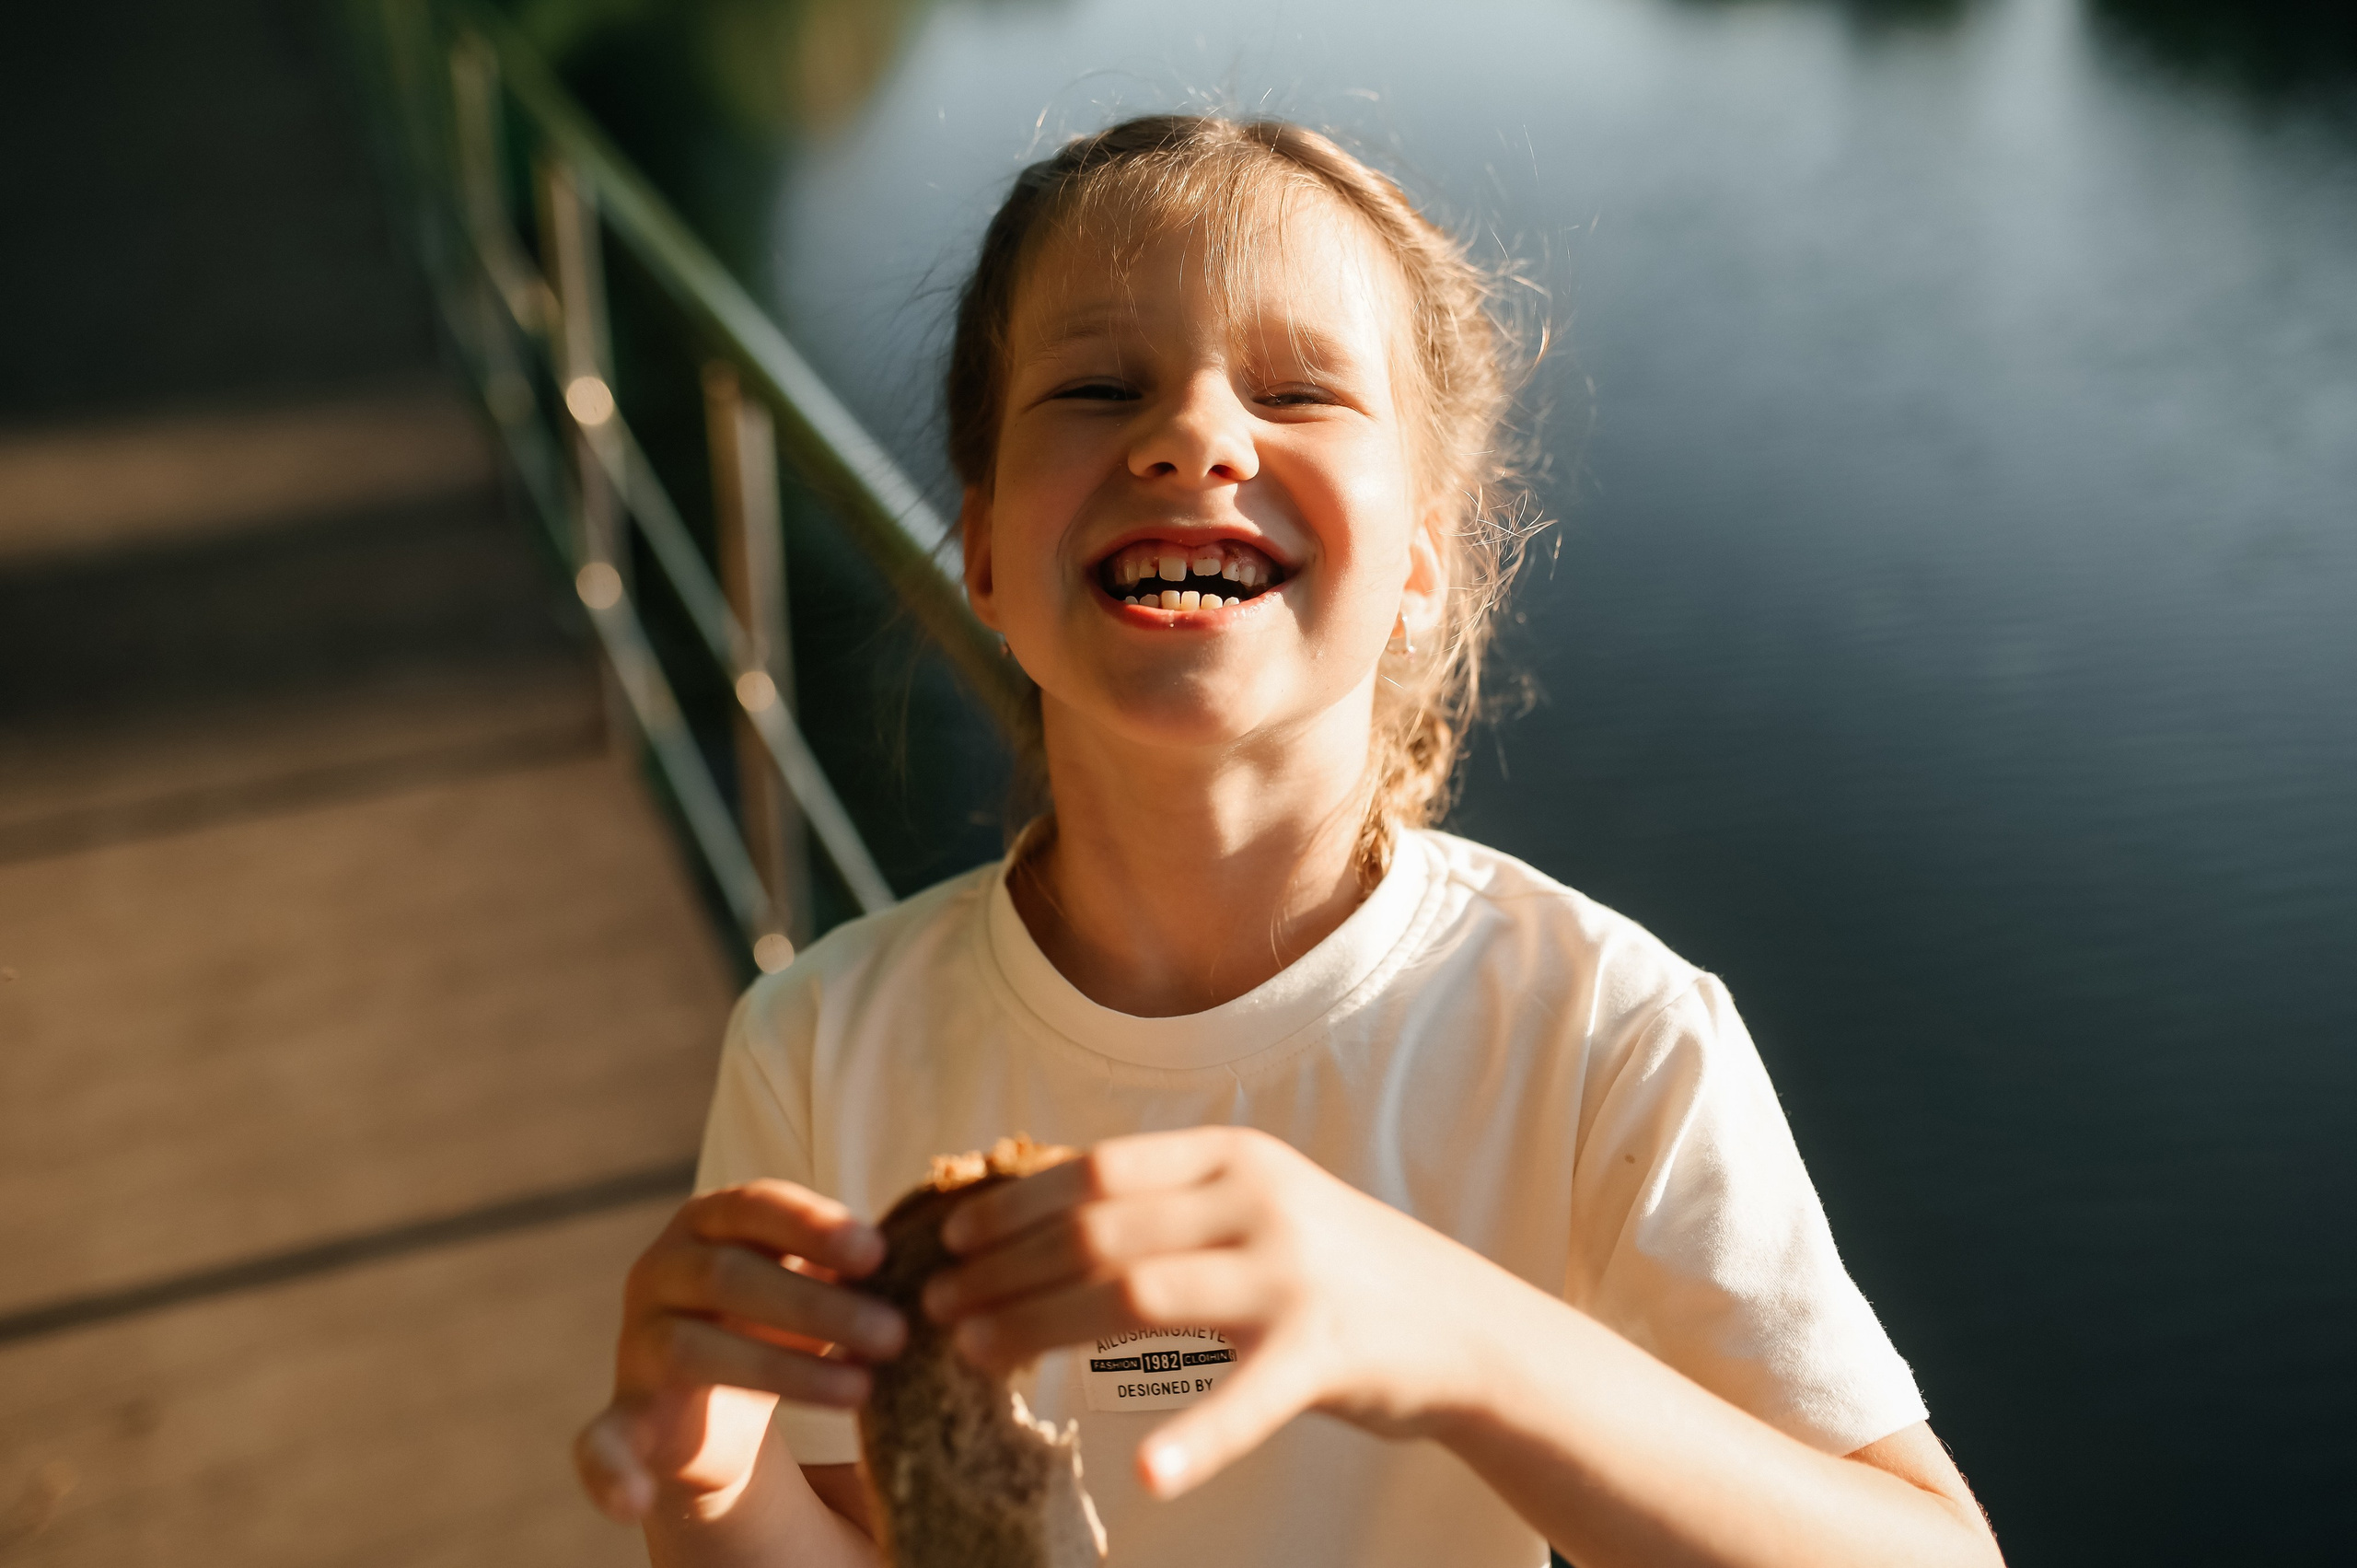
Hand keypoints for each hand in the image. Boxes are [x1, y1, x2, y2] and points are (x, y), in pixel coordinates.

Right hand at [573, 1182, 906, 1521]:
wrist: (711, 1395)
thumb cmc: (782, 1314)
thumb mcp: (814, 1281)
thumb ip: (853, 1268)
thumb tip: (939, 1265)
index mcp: (708, 1221)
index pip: (755, 1204)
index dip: (813, 1225)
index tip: (878, 1252)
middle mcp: (661, 1270)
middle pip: (731, 1276)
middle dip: (820, 1307)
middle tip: (896, 1335)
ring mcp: (638, 1343)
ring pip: (697, 1349)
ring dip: (785, 1372)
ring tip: (863, 1393)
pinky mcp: (623, 1415)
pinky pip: (600, 1444)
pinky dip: (610, 1473)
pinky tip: (630, 1502)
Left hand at [923, 1127, 1498, 1498]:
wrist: (1463, 1325)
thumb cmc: (1332, 1268)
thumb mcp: (1254, 1206)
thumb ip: (1170, 1205)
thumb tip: (1045, 1208)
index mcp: (1233, 1156)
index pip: (1100, 1168)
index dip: (1017, 1201)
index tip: (951, 1236)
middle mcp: (1258, 1201)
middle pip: (1100, 1231)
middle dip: (1004, 1269)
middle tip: (935, 1306)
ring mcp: (1292, 1275)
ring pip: (1137, 1295)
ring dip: (1041, 1326)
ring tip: (974, 1355)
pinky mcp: (1325, 1353)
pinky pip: (1246, 1401)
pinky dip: (1196, 1440)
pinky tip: (1147, 1477)